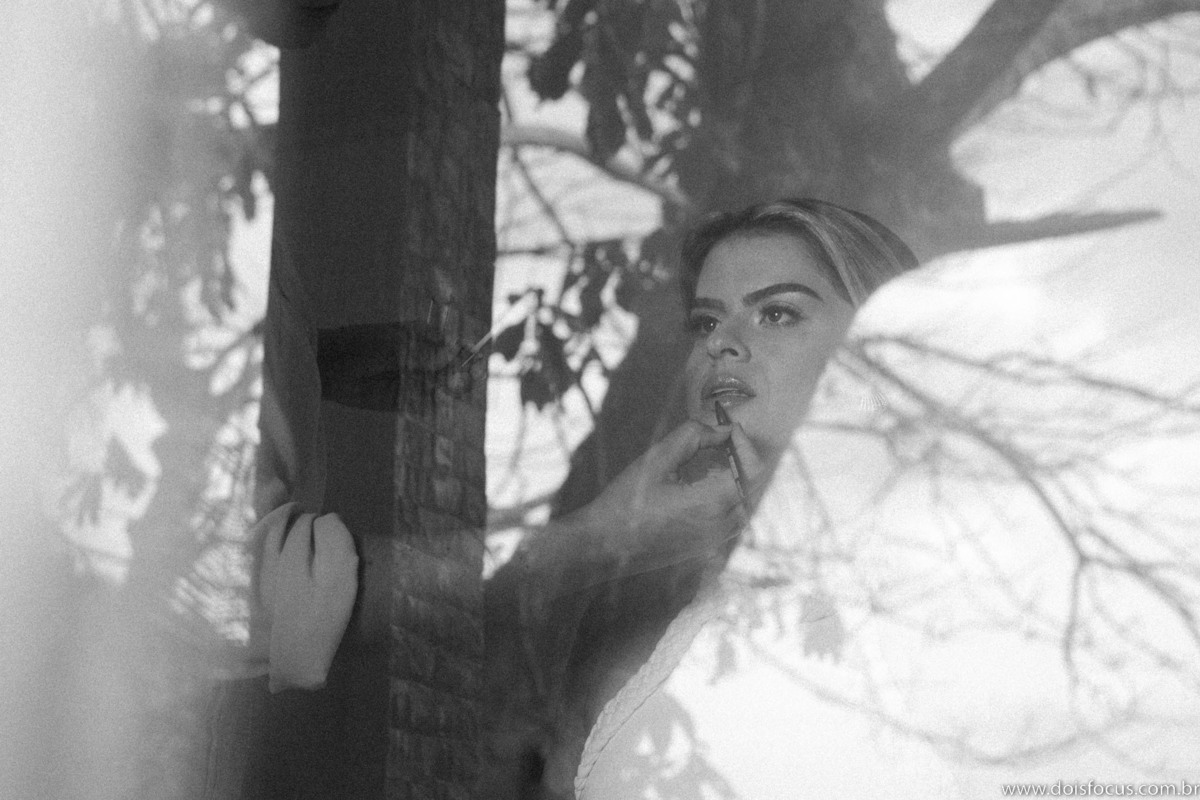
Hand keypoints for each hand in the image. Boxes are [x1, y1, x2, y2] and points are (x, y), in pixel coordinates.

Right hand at [580, 420, 753, 561]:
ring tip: (708, 462)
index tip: (728, 428)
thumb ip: (693, 437)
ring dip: (733, 478)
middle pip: (750, 483)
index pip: (751, 467)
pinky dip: (725, 497)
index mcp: (709, 502)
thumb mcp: (656, 459)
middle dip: (738, 457)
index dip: (744, 442)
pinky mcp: (706, 548)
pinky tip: (701, 486)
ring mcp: (714, 540)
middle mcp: (718, 525)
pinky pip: (730, 518)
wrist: (603, 544)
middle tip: (716, 438)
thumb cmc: (625, 501)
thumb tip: (722, 428)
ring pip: (743, 501)